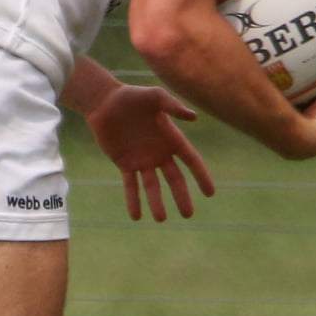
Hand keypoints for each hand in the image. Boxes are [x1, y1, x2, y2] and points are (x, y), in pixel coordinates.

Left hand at [83, 84, 214, 221]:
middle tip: (188, 215)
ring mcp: (143, 160)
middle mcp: (160, 153)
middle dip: (182, 197)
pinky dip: (133, 200)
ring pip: (153, 186)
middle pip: (175, 179)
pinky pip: (131, 186)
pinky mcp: (125, 164)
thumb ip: (173, 106)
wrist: (105, 101)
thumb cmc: (132, 96)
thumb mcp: (154, 96)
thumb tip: (194, 117)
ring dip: (157, 203)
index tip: (210, 193)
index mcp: (171, 138)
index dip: (201, 176)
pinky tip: (136, 216)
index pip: (191, 161)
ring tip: (161, 219)